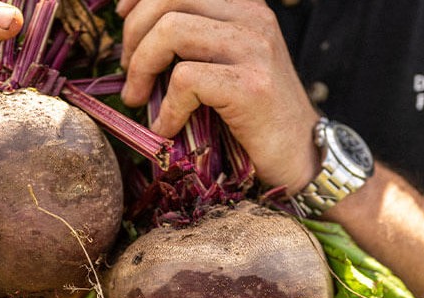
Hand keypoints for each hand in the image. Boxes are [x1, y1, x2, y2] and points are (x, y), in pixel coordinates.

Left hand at [117, 0, 320, 192]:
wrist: (300, 156)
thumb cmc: (255, 115)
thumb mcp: (228, 63)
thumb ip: (195, 40)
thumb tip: (132, 35)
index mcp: (245, 5)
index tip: (123, 17)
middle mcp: (253, 17)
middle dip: (133, 35)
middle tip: (128, 73)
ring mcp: (255, 49)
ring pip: (171, 31)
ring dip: (141, 68)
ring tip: (138, 98)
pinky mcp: (252, 86)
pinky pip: (185, 80)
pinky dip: (166, 107)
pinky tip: (167, 127)